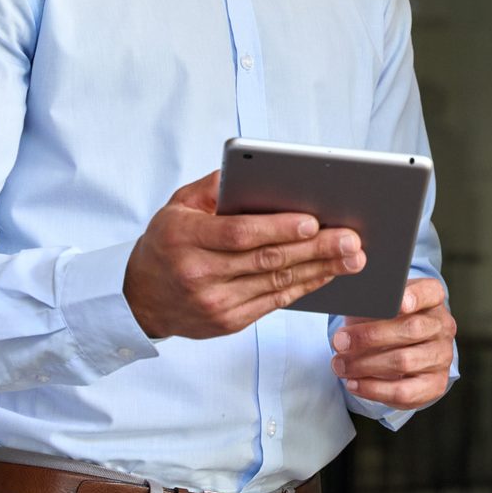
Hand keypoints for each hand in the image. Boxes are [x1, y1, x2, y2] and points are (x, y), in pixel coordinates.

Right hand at [123, 171, 364, 338]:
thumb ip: (212, 187)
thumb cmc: (167, 242)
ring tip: (352, 257)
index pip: (238, 234)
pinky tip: (326, 273)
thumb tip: (251, 170)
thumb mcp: (177, 205)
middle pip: (266, 260)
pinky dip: (303, 286)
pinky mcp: (228, 322)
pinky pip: (273, 302)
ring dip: (319, 270)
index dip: (277, 228)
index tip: (312, 221)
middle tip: (351, 239)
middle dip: (315, 249)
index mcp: (185, 239)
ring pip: (276, 283)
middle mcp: (199, 274)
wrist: (140, 298)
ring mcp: (214, 304)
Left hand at [330, 277, 456, 409]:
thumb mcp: (377, 304)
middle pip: (411, 329)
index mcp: (432, 298)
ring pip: (404, 361)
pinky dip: (374, 389)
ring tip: (340, 365)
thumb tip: (344, 304)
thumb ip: (366, 302)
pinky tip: (354, 383)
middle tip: (339, 342)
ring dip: (365, 365)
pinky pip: (404, 391)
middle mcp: (442, 326)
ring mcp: (442, 356)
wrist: (402, 350)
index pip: (430, 292)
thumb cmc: (385, 320)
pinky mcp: (435, 384)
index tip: (398, 302)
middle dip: (370, 336)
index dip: (415, 296)